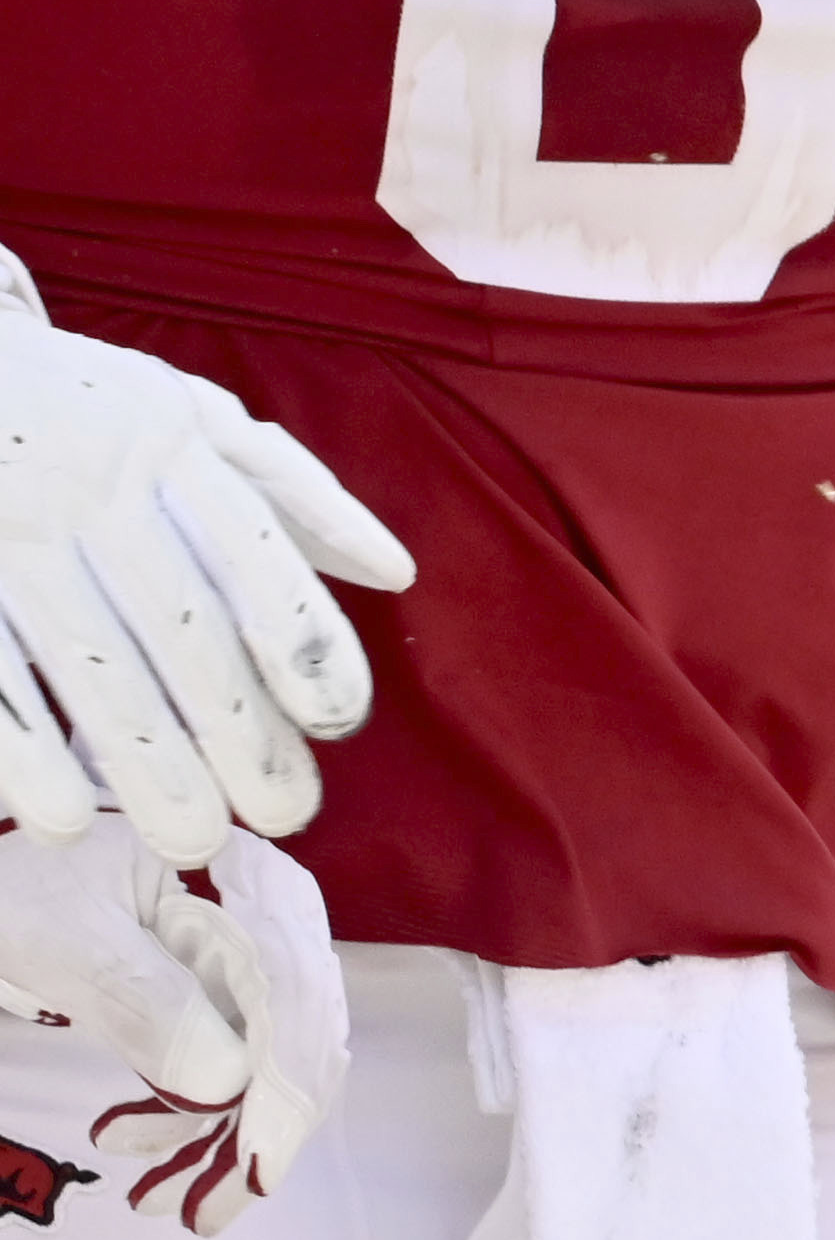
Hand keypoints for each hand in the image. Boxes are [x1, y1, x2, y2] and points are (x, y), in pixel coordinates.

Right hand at [0, 265, 414, 860]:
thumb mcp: (180, 410)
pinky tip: (61, 817)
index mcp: (165, 441)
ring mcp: (6, 530)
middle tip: (284, 815)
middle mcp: (88, 484)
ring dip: (144, 760)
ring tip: (194, 839)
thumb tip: (392, 573)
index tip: (337, 720)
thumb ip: (286, 488)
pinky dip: (21, 747)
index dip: (301, 640)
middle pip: (180, 626)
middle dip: (239, 730)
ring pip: (87, 661)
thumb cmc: (71, 400)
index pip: (251, 552)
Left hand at [0, 819, 346, 1232]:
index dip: (286, 1077)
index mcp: (250, 882)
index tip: (258, 1163)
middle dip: (255, 1129)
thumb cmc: (14, 891)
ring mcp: (240, 968)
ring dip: (217, 1138)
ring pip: (263, 1067)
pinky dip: (189, 1118)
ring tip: (159, 1199)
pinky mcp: (208, 1002)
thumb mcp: (66, 938)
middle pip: (294, 1036)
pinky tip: (133, 1142)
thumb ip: (145, 999)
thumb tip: (226, 1081)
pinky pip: (223, 1071)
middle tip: (207, 1207)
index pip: (294, 988)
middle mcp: (267, 924)